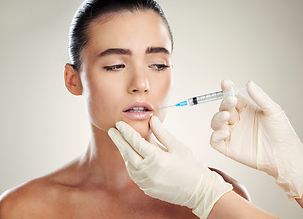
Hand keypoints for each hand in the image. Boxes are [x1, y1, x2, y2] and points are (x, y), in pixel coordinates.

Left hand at [108, 116, 232, 218]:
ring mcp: (147, 182)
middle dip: (119, 141)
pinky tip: (132, 156)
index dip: (126, 132)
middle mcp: (149, 172)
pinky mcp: (147, 189)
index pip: (135, 142)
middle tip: (112, 131)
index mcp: (157, 159)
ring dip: (125, 152)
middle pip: (127, 153)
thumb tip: (152, 120)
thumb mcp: (177, 146)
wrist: (200, 191)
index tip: (119, 124)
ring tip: (122, 142)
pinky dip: (131, 164)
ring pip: (129, 165)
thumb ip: (161, 133)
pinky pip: (134, 174)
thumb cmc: (191, 167)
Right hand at [210, 80, 302, 199]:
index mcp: (245, 110)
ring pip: (215, 123)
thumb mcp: (273, 110)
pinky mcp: (228, 147)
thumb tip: (249, 83)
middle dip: (224, 104)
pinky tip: (224, 132)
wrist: (284, 155)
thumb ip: (260, 97)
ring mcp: (231, 134)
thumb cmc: (281, 133)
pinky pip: (215, 140)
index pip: (232, 97)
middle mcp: (236, 121)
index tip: (226, 84)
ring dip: (217, 118)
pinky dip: (215, 136)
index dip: (227, 90)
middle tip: (231, 102)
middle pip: (222, 109)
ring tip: (226, 116)